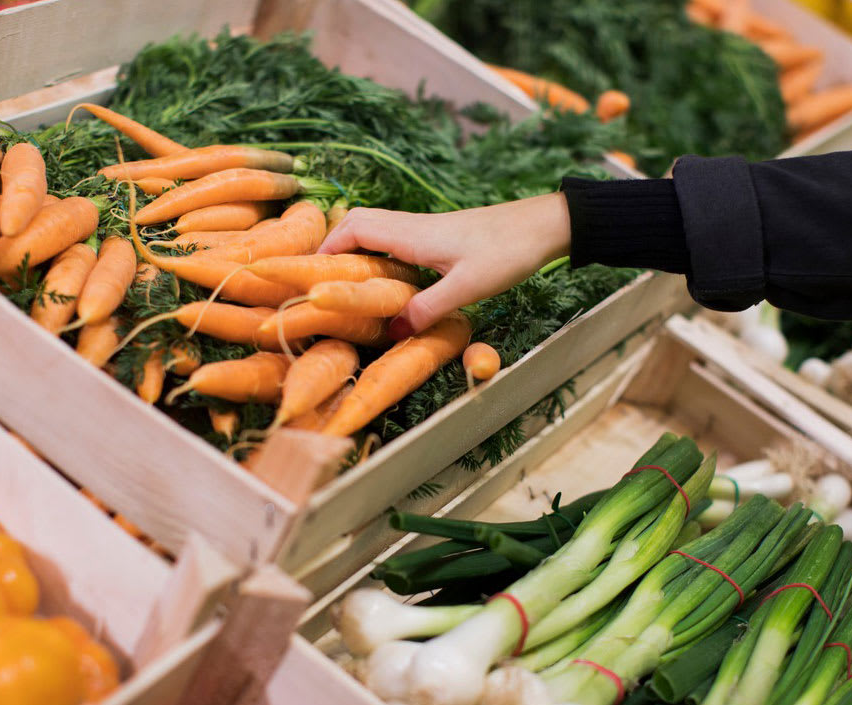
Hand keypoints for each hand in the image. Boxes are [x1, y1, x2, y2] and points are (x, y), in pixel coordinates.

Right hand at [317, 192, 570, 338]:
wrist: (544, 226)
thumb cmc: (508, 252)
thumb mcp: (467, 288)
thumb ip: (425, 309)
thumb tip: (389, 333)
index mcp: (411, 233)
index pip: (353, 229)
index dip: (325, 249)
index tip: (306, 276)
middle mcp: (412, 226)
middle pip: (357, 225)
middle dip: (332, 248)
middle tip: (318, 281)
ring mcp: (425, 230)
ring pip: (376, 232)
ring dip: (355, 252)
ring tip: (343, 285)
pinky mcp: (439, 237)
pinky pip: (395, 241)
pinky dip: (379, 257)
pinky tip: (385, 283)